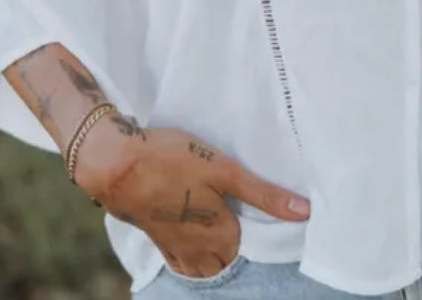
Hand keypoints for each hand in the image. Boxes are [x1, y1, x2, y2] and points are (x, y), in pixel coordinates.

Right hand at [72, 116, 310, 277]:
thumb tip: (305, 212)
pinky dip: (193, 248)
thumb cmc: (173, 161)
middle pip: (229, 256)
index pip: (253, 243)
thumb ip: (264, 195)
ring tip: (220, 215)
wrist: (115, 163)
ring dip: (215, 245)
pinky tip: (194, 225)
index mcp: (222, 237)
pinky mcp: (157, 240)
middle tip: (239, 205)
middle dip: (237, 237)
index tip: (256, 199)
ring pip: (206, 260)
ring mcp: (176, 249)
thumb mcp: (225, 170)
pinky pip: (183, 257)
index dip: (258, 220)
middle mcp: (200, 252)